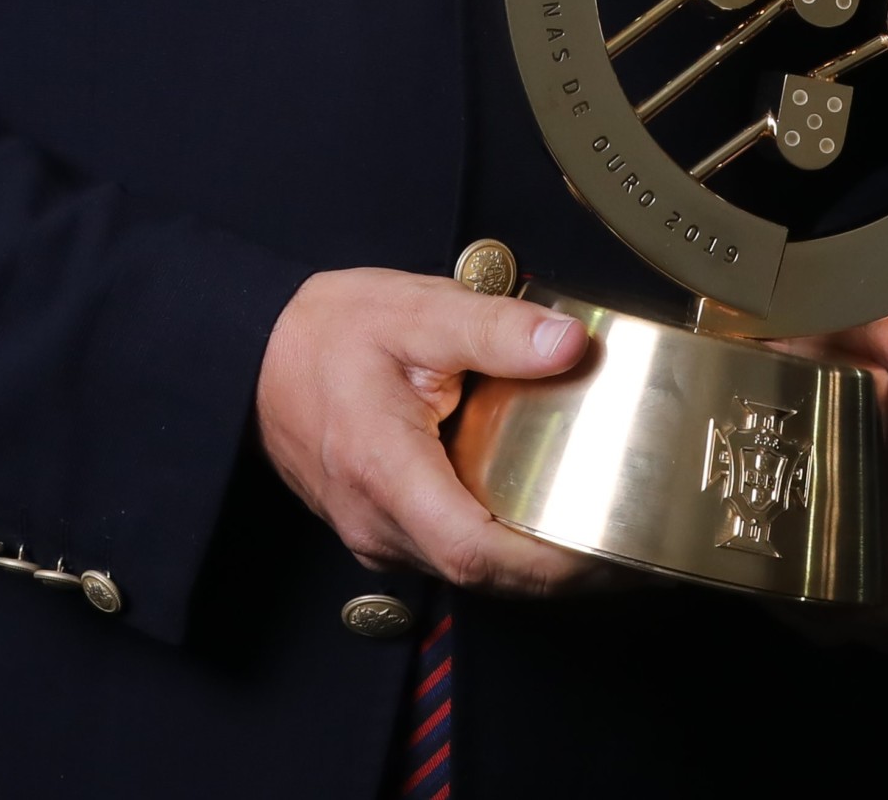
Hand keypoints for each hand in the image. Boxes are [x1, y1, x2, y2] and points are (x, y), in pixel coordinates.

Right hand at [254, 268, 602, 595]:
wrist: (253, 355)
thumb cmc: (326, 333)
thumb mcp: (415, 311)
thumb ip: (495, 328)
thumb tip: (568, 344)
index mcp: (385, 470)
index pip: (477, 551)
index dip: (551, 564)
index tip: (611, 550)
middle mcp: (378, 522)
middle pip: (486, 576)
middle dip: (565, 573)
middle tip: (635, 546)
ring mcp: (376, 536)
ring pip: (470, 575)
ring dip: (535, 565)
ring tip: (604, 533)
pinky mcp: (380, 532)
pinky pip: (451, 556)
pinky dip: (502, 548)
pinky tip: (541, 518)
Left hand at [776, 298, 887, 649]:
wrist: (798, 267)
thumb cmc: (871, 295)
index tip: (871, 599)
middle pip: (882, 609)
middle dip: (840, 618)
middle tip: (786, 591)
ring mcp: (833, 508)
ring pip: (824, 596)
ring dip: (791, 601)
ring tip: (751, 569)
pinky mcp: (778, 494)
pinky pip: (771, 558)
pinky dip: (751, 567)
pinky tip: (720, 541)